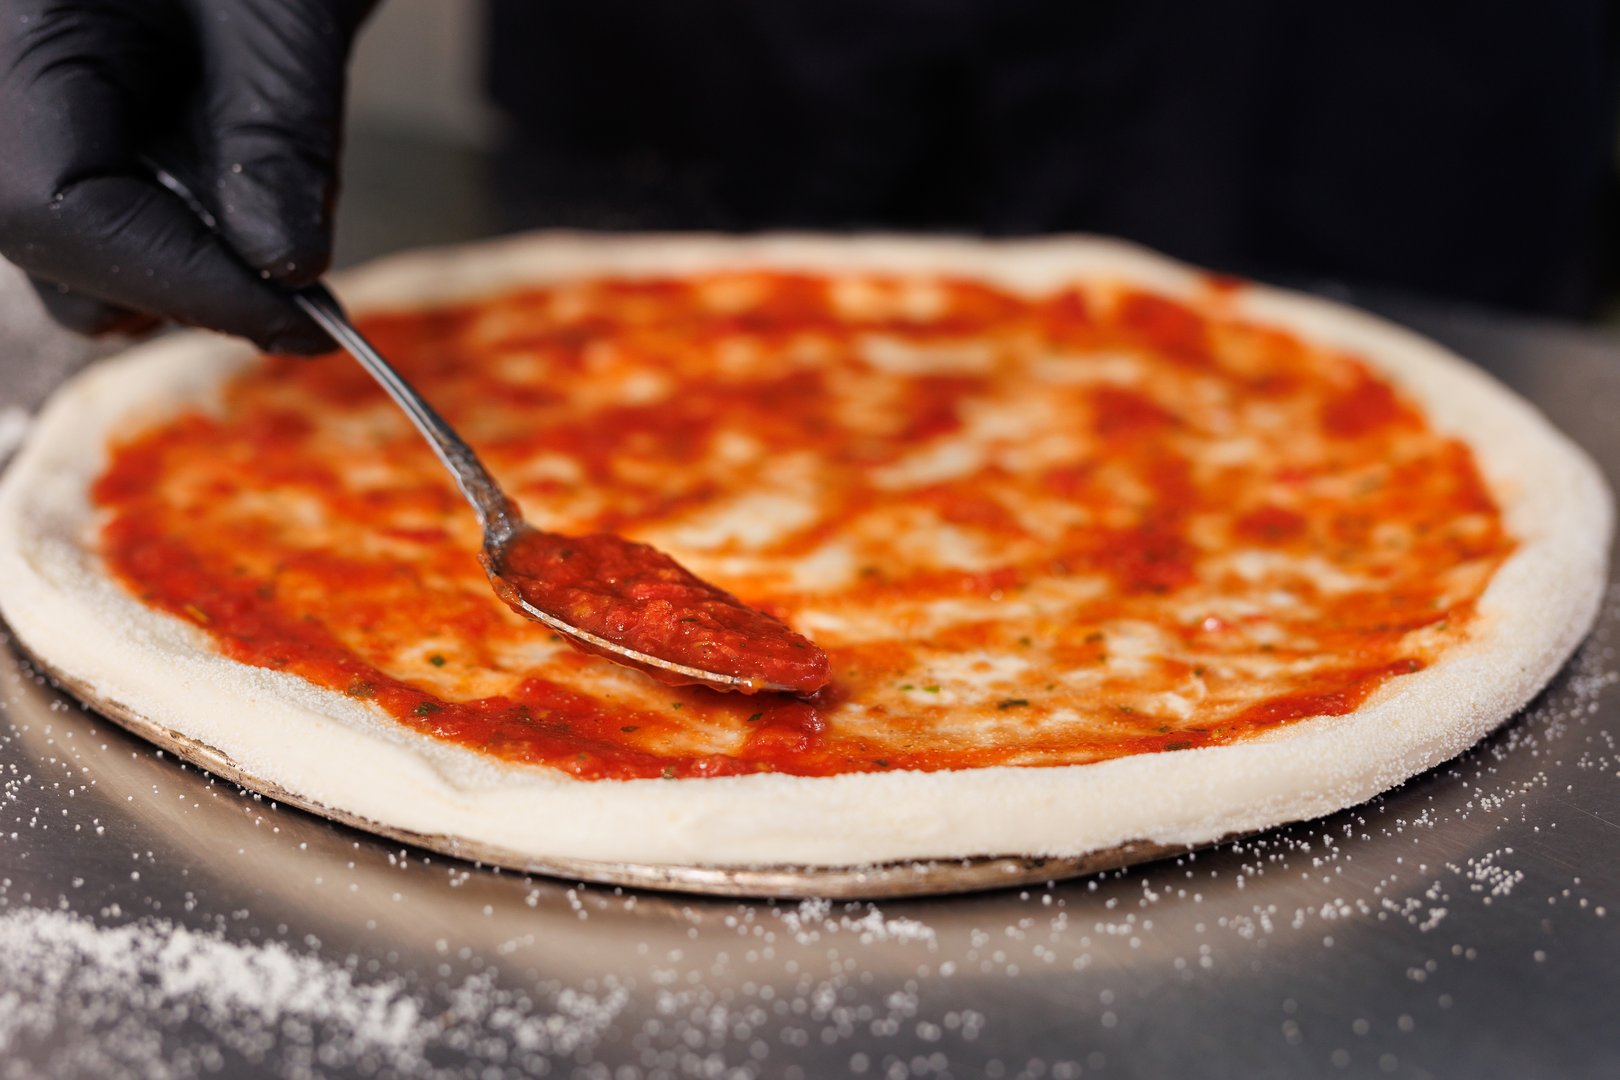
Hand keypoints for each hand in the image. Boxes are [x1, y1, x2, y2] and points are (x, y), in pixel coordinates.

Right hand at [0, 0, 373, 353]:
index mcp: (11, 34)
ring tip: (268, 216)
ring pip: (70, 255)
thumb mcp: (277, 17)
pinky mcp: (48, 130)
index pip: (55, 205)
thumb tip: (286, 271)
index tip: (298, 323)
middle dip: (185, 282)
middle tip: (301, 294)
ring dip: (183, 266)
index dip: (183, 283)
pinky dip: (174, 235)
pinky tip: (235, 194)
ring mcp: (11, 112)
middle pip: (54, 248)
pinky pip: (94, 221)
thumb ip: (277, 142)